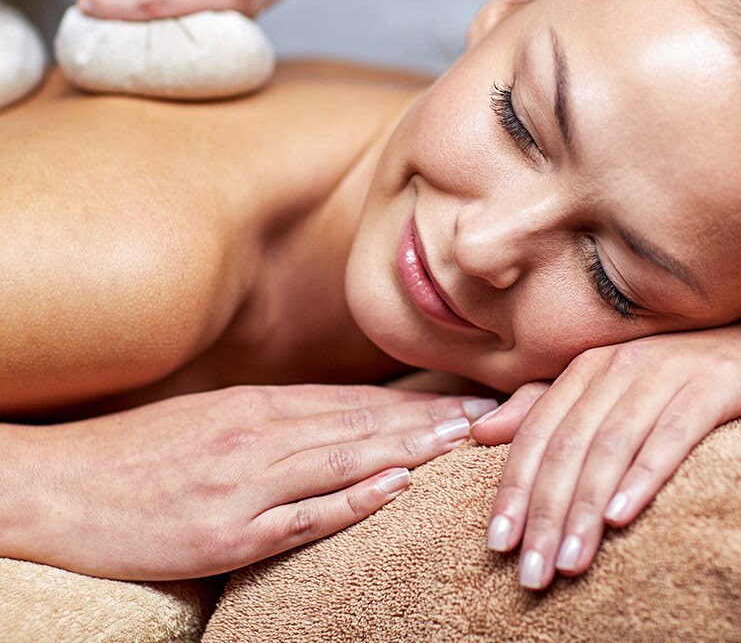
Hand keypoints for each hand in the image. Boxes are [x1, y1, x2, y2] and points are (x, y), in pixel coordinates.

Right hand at [5, 383, 496, 579]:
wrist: (57, 488)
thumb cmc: (138, 454)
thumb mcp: (211, 420)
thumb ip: (273, 418)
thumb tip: (333, 418)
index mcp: (256, 408)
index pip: (351, 401)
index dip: (411, 402)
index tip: (461, 400)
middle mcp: (258, 436)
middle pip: (360, 424)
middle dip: (428, 421)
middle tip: (489, 416)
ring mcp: (244, 484)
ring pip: (342, 459)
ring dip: (407, 450)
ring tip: (462, 443)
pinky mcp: (225, 534)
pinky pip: (300, 517)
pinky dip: (351, 502)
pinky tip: (393, 489)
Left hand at [470, 323, 740, 588]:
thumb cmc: (686, 381)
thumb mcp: (613, 393)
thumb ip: (549, 407)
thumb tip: (481, 430)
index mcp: (588, 368)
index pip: (537, 432)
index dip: (513, 487)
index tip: (496, 544)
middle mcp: (619, 364)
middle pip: (568, 444)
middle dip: (545, 513)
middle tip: (530, 573)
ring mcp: (667, 371)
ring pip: (611, 445)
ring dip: (585, 507)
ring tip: (569, 563)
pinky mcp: (715, 383)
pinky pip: (671, 433)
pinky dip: (643, 474)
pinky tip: (621, 515)